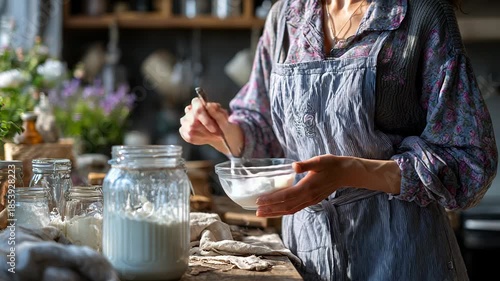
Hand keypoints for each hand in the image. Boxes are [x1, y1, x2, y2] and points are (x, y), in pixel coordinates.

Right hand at [179, 97, 242, 154]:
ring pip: (190, 131)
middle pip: (193, 122)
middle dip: (206, 130)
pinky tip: (207, 137)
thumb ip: (217, 112)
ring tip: (213, 135)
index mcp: (198, 103)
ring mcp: (185, 121)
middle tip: (217, 134)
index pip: (197, 109)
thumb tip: (209, 105)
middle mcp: (189, 111)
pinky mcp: (184, 131)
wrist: (222, 133)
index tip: (214, 129)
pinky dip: (200, 139)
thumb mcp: (224, 118)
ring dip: (204, 135)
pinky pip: (189, 138)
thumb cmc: (223, 123)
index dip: (206, 120)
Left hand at [255, 154, 400, 216]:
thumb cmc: (331, 164)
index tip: (259, 200)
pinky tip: (277, 209)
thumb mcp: (319, 161)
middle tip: (256, 212)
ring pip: (290, 210)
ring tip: (263, 214)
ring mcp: (310, 200)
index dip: (271, 199)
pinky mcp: (312, 200)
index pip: (285, 196)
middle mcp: (308, 197)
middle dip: (270, 210)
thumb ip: (306, 164)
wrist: (346, 173)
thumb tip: (294, 166)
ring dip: (276, 212)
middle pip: (285, 206)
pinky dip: (284, 210)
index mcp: (307, 188)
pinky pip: (295, 208)